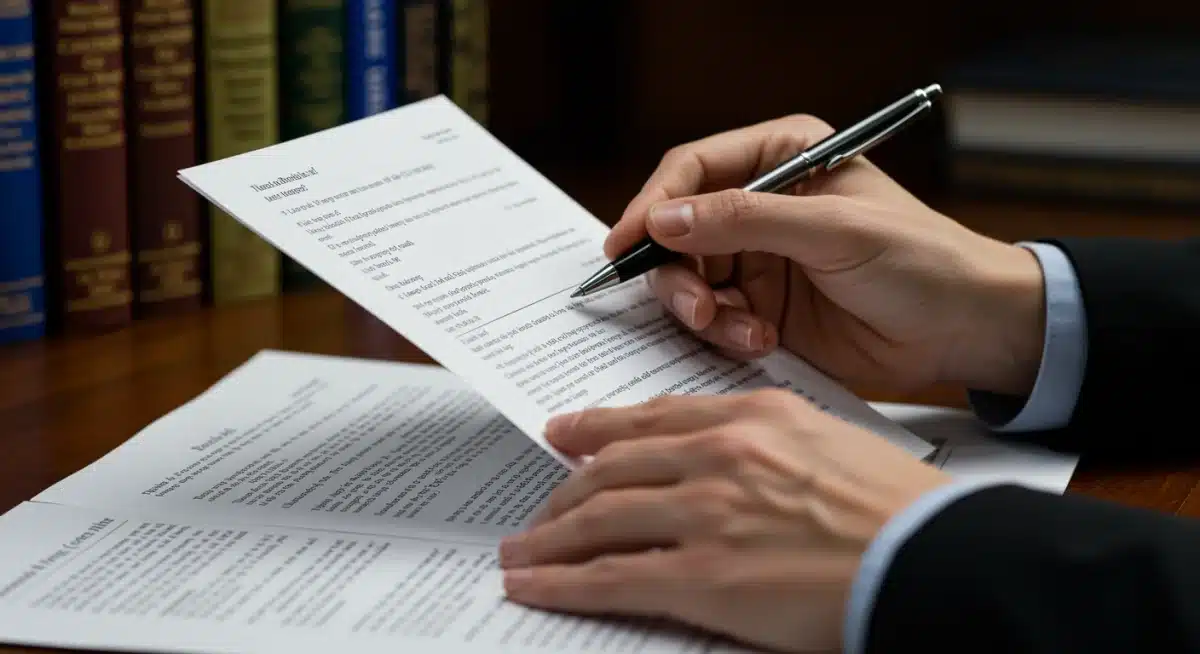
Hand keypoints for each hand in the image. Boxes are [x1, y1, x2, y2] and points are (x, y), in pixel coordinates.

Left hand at [498, 390, 951, 651]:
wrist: (934, 555)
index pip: (653, 418)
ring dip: (548, 538)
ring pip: (597, 518)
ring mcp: (707, 513)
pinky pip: (610, 576)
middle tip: (539, 507)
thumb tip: (721, 456)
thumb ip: (765, 440)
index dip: (598, 428)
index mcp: (752, 416)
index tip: (567, 434)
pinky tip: (533, 585)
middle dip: (564, 490)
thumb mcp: (827, 441)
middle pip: (612, 467)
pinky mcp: (704, 576)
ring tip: (520, 552)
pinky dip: (561, 581)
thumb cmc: (895, 506)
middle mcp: (719, 454)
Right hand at [606, 114, 1045, 395]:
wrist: (965, 331)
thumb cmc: (920, 261)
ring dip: (703, 311)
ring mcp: (759, 259)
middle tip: (695, 307)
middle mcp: (762, 204)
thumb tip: (663, 220)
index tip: (626, 244)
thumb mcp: (833, 231)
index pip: (693, 169)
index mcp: (783, 157)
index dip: (653, 204)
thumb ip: (744, 220)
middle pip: (677, 230)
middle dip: (677, 273)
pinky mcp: (761, 307)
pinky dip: (724, 335)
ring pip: (688, 280)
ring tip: (744, 331)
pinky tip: (763, 341)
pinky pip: (712, 320)